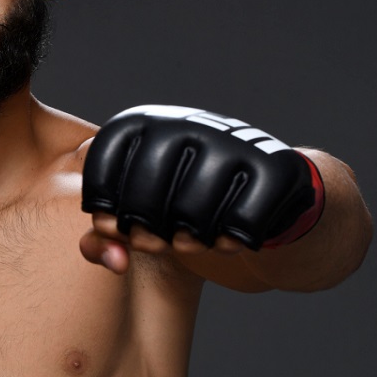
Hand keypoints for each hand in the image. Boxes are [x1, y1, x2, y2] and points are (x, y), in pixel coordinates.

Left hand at [79, 105, 323, 272]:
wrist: (258, 189)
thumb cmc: (181, 199)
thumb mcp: (137, 206)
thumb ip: (106, 231)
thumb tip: (112, 255)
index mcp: (147, 122)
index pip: (103, 161)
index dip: (102, 204)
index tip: (113, 225)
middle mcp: (187, 124)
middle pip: (144, 195)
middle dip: (143, 233)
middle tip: (153, 244)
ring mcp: (232, 143)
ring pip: (191, 214)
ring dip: (187, 244)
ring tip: (188, 242)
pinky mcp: (274, 167)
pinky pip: (239, 223)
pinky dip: (229, 243)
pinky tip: (225, 240)